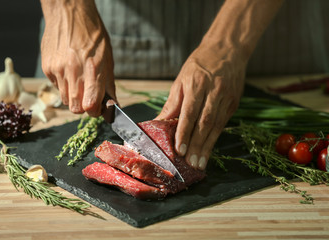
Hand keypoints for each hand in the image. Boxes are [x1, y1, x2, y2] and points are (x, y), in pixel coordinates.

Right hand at [40, 0, 115, 115]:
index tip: (98, 108)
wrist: (69, 13)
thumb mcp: (107, 58)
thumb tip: (113, 105)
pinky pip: (56, 87)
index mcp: (92, 69)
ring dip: (73, 96)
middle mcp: (73, 72)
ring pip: (65, 100)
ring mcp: (57, 70)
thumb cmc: (92, 34)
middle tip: (89, 96)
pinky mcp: (47, 68)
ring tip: (78, 79)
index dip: (95, 111)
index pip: (90, 105)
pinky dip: (64, 85)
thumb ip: (108, 84)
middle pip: (75, 108)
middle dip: (83, 107)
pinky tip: (68, 70)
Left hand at [156, 42, 246, 169]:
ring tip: (200, 163)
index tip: (180, 149)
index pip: (190, 112)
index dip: (185, 132)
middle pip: (205, 123)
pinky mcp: (234, 103)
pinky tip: (208, 151)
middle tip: (191, 164)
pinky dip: (215, 139)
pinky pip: (223, 124)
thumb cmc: (199, 64)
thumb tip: (158, 123)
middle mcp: (214, 91)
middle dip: (198, 145)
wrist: (227, 50)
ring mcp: (226, 98)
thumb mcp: (181, 80)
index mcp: (198, 84)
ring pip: (216, 126)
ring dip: (208, 147)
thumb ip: (172, 103)